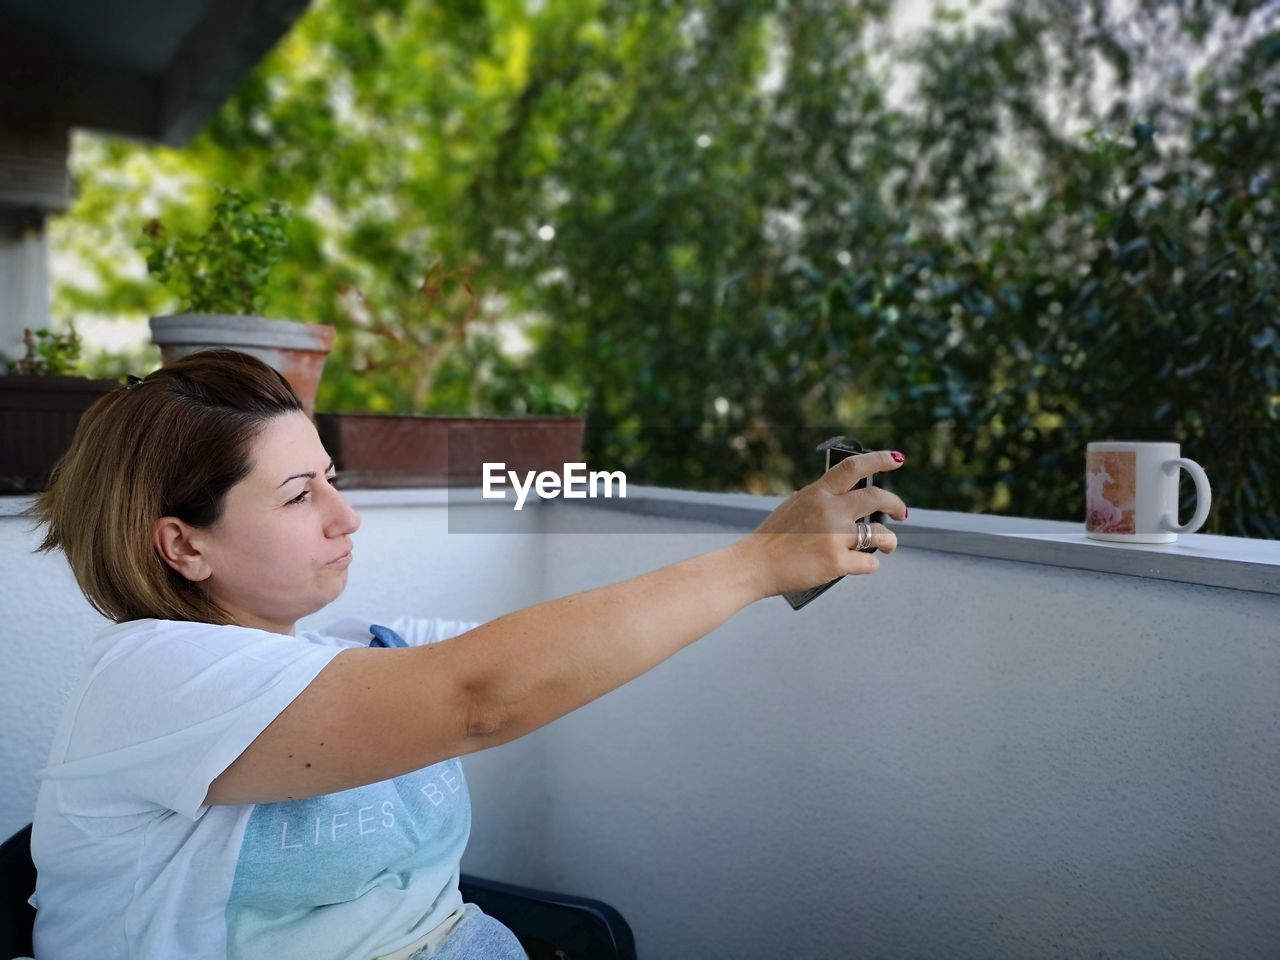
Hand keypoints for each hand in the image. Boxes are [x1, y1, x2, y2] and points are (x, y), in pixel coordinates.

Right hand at [732, 450, 908, 599]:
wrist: (754, 565)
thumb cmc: (772, 539)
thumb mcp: (795, 506)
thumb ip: (822, 501)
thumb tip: (848, 501)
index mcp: (818, 493)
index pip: (854, 467)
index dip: (880, 459)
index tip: (896, 458)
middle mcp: (830, 511)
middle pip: (877, 498)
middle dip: (895, 504)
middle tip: (900, 511)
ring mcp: (835, 537)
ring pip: (881, 534)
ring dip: (889, 540)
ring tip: (887, 544)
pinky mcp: (837, 563)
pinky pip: (870, 563)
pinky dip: (869, 564)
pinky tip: (861, 564)